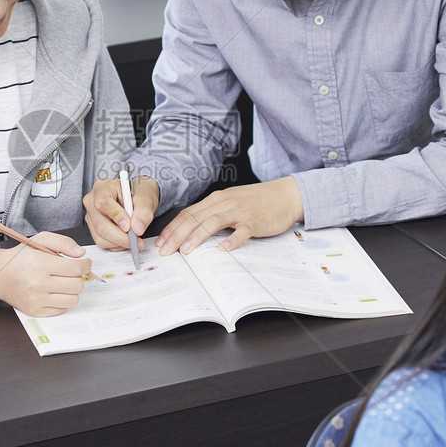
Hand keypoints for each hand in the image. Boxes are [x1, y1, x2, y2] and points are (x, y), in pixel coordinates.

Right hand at [0, 232, 91, 316]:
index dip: (86, 265)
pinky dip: (62, 301)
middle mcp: (38, 284)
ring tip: (64, 283)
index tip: (85, 263)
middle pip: (77, 285)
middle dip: (79, 277)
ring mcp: (36, 300)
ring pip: (73, 299)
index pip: (76, 268)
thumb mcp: (40, 240)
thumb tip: (81, 254)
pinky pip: (62, 309)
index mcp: (40, 263)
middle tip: (72, 272)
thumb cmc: (21, 258)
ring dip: (72, 290)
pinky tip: (55, 292)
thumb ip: (63, 242)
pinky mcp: (35, 311)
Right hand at [83, 175, 159, 249]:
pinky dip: (116, 244)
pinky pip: (102, 242)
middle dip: (120, 237)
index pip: (103, 203)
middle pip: (100, 226)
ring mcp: (91, 216)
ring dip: (119, 242)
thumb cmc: (138, 193)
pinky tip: (125, 237)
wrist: (137, 197)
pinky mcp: (94, 228)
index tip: (130, 226)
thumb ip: (143, 212)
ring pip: (100, 238)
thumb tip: (137, 229)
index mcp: (102, 188)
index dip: (117, 217)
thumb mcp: (146, 198)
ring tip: (133, 237)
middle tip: (136, 240)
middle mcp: (92, 201)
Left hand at [154, 178, 303, 255]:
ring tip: (186, 251)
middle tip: (166, 251)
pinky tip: (223, 248)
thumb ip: (212, 215)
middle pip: (195, 218)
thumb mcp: (230, 204)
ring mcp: (240, 212)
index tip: (161, 242)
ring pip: (213, 222)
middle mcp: (224, 203)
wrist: (285, 195)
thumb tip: (191, 232)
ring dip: (197, 236)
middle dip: (177, 235)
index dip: (172, 228)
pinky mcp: (255, 221)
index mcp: (216, 200)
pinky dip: (232, 239)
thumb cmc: (256, 202)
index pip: (188, 213)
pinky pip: (242, 231)